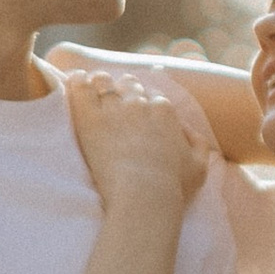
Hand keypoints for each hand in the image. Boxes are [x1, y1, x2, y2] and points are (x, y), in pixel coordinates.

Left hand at [61, 68, 209, 212]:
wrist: (144, 195)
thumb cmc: (173, 185)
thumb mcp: (199, 166)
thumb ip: (198, 143)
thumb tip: (187, 129)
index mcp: (165, 111)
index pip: (153, 94)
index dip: (145, 99)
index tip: (139, 106)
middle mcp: (140, 104)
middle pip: (128, 85)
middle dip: (123, 88)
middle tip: (115, 95)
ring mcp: (114, 110)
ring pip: (104, 83)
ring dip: (100, 82)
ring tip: (92, 85)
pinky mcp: (90, 119)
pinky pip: (81, 89)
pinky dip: (77, 81)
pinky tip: (75, 79)